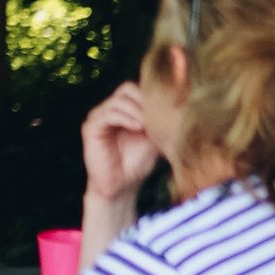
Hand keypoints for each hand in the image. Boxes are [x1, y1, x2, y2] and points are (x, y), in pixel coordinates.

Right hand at [80, 80, 158, 209]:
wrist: (121, 187)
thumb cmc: (138, 163)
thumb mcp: (155, 137)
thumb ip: (162, 120)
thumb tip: (184, 105)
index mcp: (122, 109)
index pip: (136, 88)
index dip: (151, 95)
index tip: (168, 107)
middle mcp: (108, 109)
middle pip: (127, 88)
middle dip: (145, 101)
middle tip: (158, 117)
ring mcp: (98, 117)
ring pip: (119, 100)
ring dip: (137, 110)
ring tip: (149, 125)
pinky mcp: (91, 128)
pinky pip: (108, 114)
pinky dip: (125, 117)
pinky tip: (138, 127)